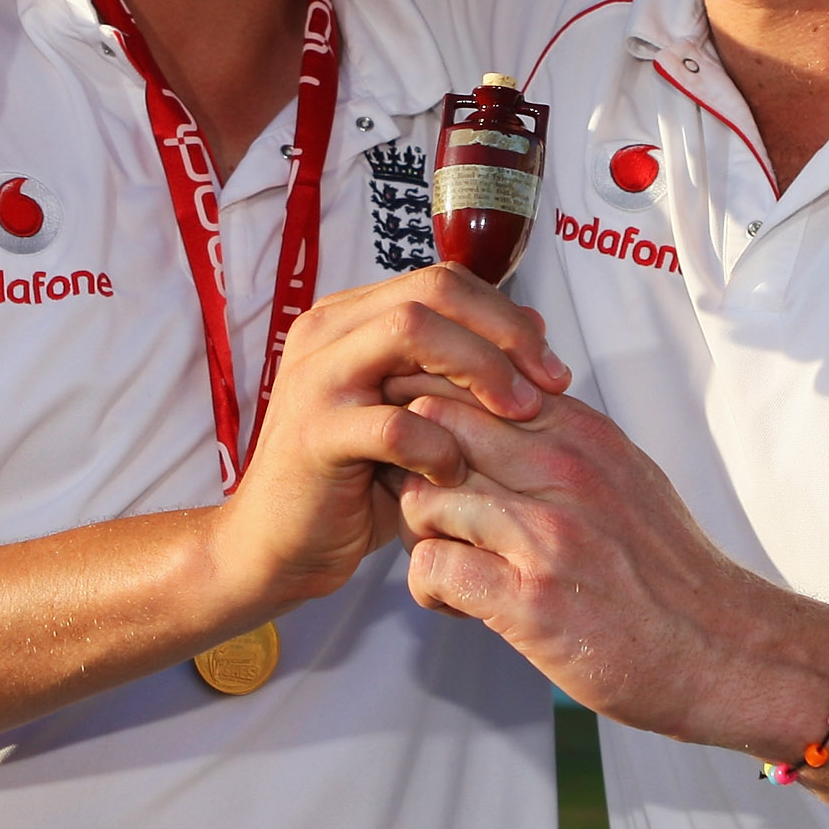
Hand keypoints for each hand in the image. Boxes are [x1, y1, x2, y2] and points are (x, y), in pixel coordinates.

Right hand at [216, 268, 572, 611]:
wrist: (277, 546)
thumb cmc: (353, 482)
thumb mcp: (414, 413)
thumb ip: (457, 369)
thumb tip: (533, 327)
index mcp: (350, 318)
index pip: (443, 281)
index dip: (506, 315)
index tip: (551, 364)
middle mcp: (328, 332)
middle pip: (433, 291)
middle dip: (504, 333)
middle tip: (548, 385)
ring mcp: (316, 378)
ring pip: (411, 330)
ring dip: (481, 369)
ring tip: (518, 414)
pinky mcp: (314, 434)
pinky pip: (395, 424)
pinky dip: (440, 446)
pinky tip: (454, 474)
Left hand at [390, 389, 828, 754]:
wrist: (727, 651)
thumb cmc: (674, 575)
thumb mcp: (631, 477)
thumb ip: (570, 440)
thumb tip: (514, 409)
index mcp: (585, 436)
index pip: (476, 381)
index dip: (434, 410)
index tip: (430, 447)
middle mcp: (564, 473)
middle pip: (435, 426)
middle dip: (411, 463)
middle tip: (427, 506)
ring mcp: (546, 536)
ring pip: (423, 497)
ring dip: (416, 533)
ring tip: (446, 559)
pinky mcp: (531, 600)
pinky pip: (433, 568)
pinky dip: (428, 587)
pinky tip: (456, 601)